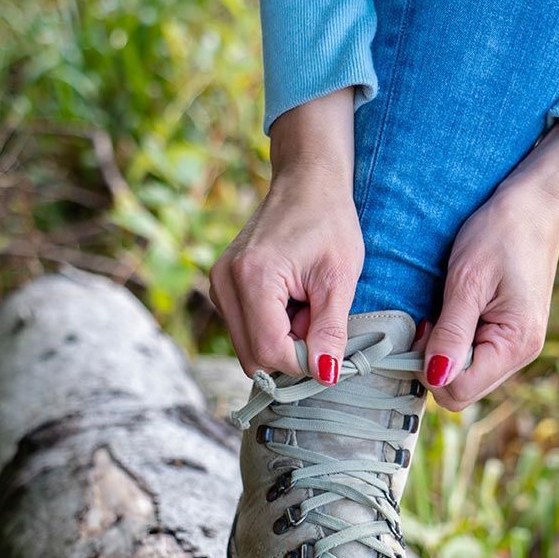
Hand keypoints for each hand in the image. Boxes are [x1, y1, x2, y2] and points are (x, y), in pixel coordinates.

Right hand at [209, 89, 360, 381]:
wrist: (307, 182)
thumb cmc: (329, 223)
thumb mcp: (340, 279)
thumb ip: (331, 331)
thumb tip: (326, 376)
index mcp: (253, 278)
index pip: (271, 353)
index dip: (304, 363)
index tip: (330, 345)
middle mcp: (224, 283)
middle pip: (254, 358)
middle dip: (291, 353)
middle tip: (316, 319)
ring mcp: (218, 285)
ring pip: (249, 348)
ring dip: (282, 341)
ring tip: (304, 306)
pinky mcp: (221, 287)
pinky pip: (245, 331)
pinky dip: (271, 328)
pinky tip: (290, 302)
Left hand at [424, 124, 558, 409]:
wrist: (536, 203)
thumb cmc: (502, 233)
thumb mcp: (467, 281)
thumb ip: (451, 334)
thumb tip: (435, 378)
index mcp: (515, 345)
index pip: (458, 391)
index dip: (429, 371)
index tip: (420, 331)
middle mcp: (521, 355)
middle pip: (461, 391)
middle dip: (435, 365)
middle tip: (427, 321)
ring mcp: (517, 348)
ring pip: (465, 377)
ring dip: (444, 352)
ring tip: (440, 312)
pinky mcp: (510, 336)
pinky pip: (474, 358)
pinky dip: (455, 343)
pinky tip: (453, 313)